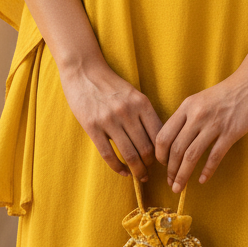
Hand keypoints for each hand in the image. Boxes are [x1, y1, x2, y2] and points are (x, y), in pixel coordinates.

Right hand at [59, 57, 162, 181]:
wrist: (84, 70)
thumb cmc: (110, 84)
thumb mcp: (133, 94)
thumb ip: (144, 113)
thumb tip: (157, 140)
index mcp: (141, 103)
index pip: (159, 135)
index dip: (163, 152)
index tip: (163, 161)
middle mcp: (128, 112)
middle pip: (146, 148)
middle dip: (150, 165)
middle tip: (149, 172)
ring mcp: (109, 120)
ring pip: (129, 154)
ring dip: (137, 170)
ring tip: (139, 176)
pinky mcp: (92, 126)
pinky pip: (108, 154)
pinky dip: (118, 168)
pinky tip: (123, 172)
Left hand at [155, 57, 247, 191]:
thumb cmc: (228, 91)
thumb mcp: (201, 99)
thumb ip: (189, 116)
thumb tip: (178, 139)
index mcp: (187, 106)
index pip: (164, 134)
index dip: (160, 154)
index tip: (162, 165)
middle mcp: (197, 115)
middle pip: (176, 148)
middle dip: (170, 170)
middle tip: (170, 183)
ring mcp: (214, 124)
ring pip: (191, 155)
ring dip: (183, 174)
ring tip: (179, 187)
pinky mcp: (231, 132)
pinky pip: (214, 156)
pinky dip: (207, 171)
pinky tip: (202, 180)